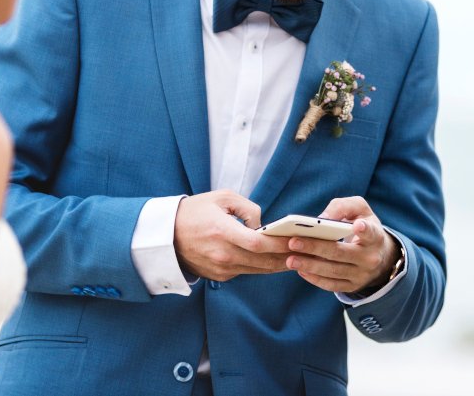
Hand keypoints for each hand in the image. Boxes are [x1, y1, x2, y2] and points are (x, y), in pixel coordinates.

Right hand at [173, 190, 290, 280]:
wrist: (166, 235)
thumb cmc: (195, 211)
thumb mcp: (221, 197)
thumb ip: (248, 208)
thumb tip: (263, 226)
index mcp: (222, 231)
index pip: (259, 243)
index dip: (280, 243)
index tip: (297, 239)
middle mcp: (222, 254)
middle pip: (263, 261)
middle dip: (286, 256)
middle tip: (306, 250)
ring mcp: (221, 268)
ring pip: (258, 269)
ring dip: (278, 264)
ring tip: (297, 256)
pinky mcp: (219, 276)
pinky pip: (246, 271)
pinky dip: (261, 266)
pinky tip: (274, 259)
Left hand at [283, 196, 399, 294]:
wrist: (378, 254)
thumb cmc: (362, 224)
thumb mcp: (360, 210)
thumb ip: (343, 207)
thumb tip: (322, 218)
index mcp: (375, 236)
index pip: (370, 233)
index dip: (364, 230)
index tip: (356, 226)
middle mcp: (370, 258)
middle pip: (341, 253)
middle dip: (316, 248)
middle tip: (292, 242)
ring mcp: (362, 275)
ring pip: (333, 271)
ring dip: (310, 266)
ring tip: (291, 259)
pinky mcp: (352, 286)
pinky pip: (332, 285)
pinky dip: (315, 278)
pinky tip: (301, 270)